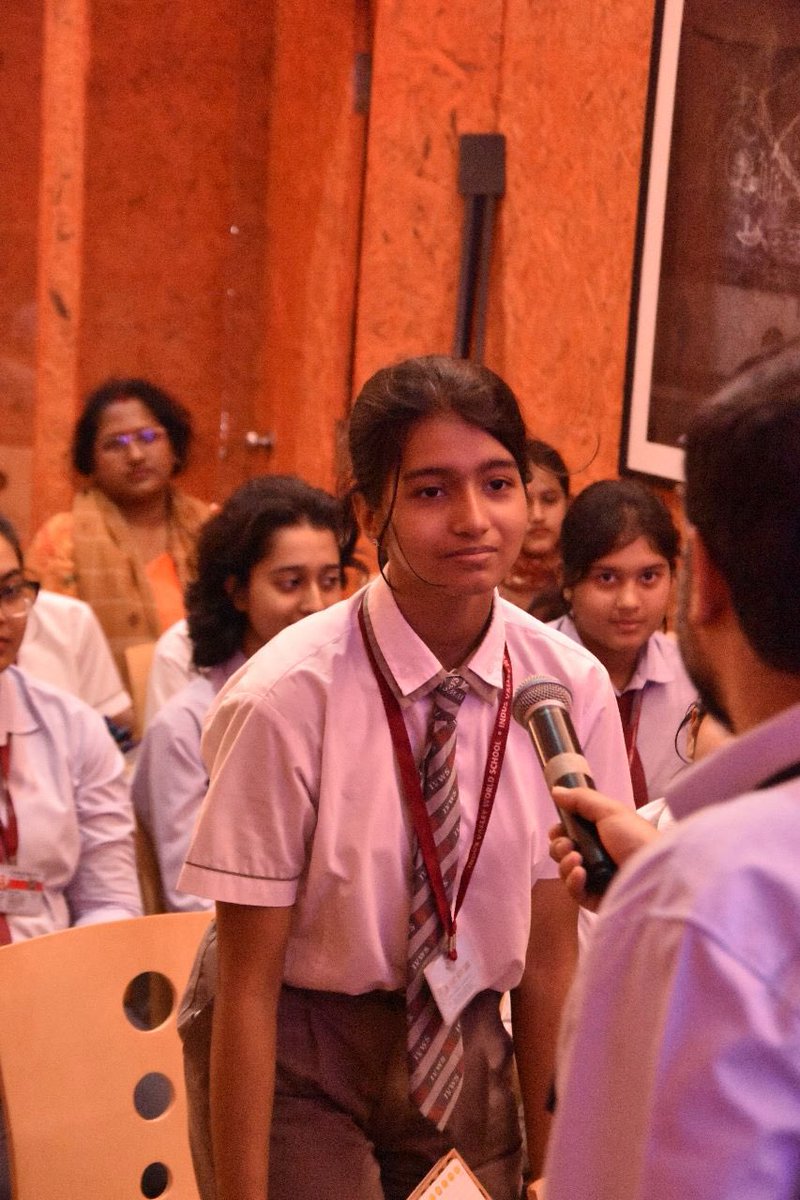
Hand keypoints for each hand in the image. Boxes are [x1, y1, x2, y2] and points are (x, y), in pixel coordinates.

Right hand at [549, 786, 659, 907]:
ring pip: (566, 871)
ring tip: (577, 860)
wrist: (658, 874)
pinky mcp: (596, 900)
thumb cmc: (635, 838)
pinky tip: (580, 874)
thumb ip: (582, 799)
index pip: (570, 833)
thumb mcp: (611, 811)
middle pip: (563, 852)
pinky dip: (572, 882)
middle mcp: (597, 855)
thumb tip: (555, 791)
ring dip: (565, 862)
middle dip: (560, 846)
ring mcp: (596, 879)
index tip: (558, 829)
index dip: (560, 831)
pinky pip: (575, 893)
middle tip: (569, 845)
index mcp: (601, 834)